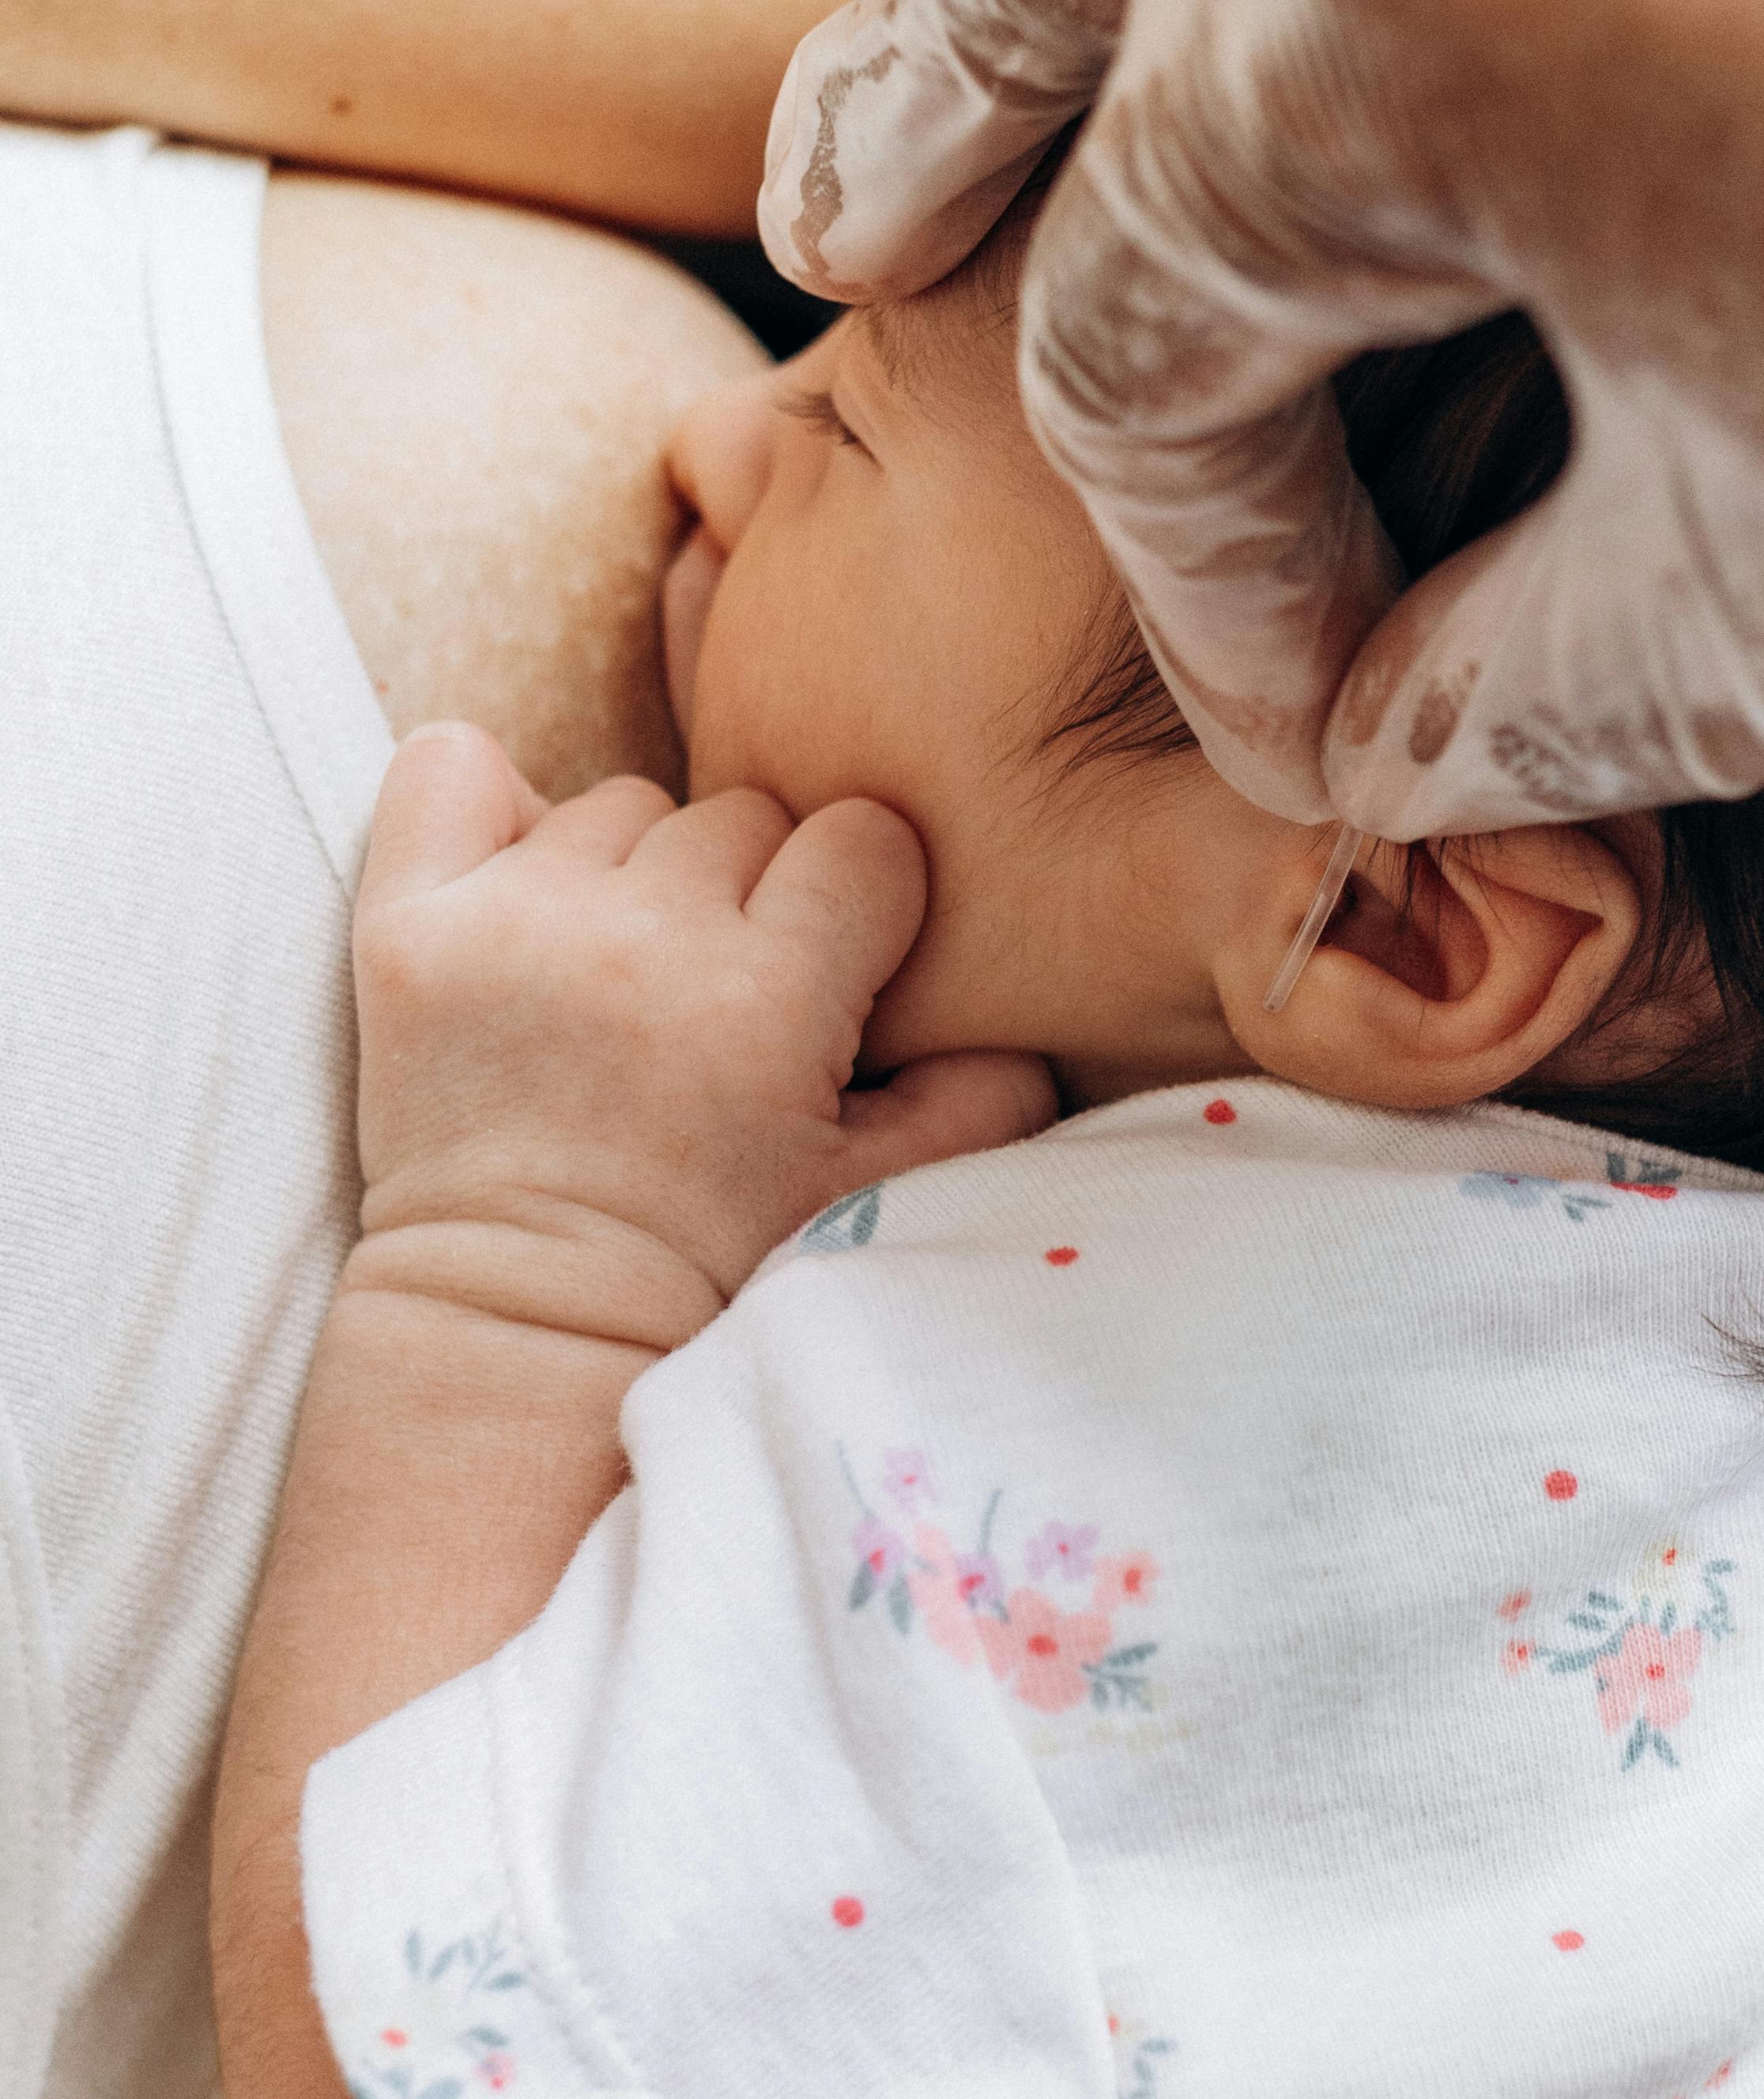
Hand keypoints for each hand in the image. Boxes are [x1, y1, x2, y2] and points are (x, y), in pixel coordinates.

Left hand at [350, 721, 1053, 1337]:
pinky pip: (449, 768)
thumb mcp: (877, 1192)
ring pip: (620, 803)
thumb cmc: (710, 1262)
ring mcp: (513, 923)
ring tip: (618, 976)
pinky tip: (516, 888)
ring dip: (632, 871)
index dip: (860, 905)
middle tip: (716, 999)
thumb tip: (1022, 1016)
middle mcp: (642, 939)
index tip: (829, 976)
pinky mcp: (406, 928)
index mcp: (769, 995)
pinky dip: (485, 805)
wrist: (526, 1330)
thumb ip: (982, 1095)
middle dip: (748, 895)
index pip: (861, 841)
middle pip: (741, 817)